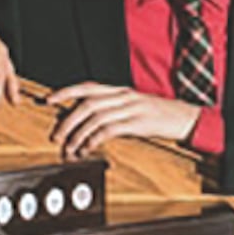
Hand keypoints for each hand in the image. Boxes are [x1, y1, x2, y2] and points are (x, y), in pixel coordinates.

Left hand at [46, 82, 200, 158]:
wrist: (184, 117)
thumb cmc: (158, 114)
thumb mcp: (133, 106)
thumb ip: (112, 109)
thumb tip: (88, 120)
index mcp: (120, 91)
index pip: (88, 87)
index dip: (66, 92)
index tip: (49, 99)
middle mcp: (122, 96)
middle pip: (87, 103)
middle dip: (68, 119)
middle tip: (57, 135)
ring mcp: (130, 108)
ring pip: (96, 117)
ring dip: (79, 133)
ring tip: (71, 147)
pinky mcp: (137, 123)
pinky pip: (110, 129)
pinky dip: (95, 139)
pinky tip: (89, 147)